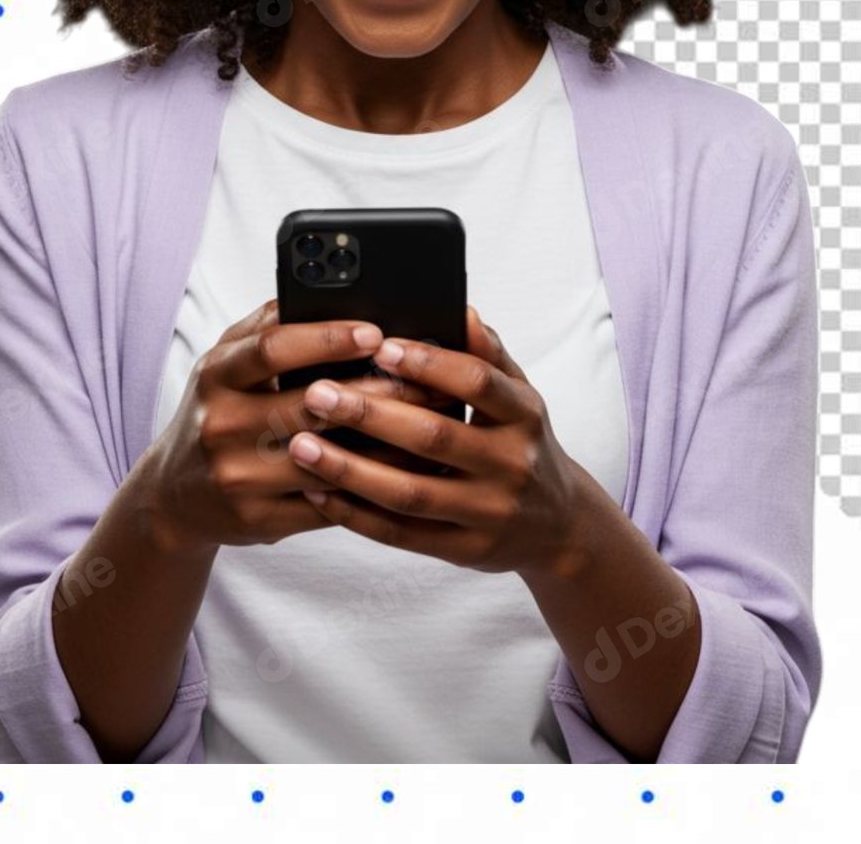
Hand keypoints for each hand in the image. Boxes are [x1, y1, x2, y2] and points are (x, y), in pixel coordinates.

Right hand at [140, 298, 458, 557]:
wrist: (176, 496)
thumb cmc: (219, 411)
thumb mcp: (226, 362)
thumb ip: (268, 326)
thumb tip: (324, 295)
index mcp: (216, 375)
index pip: (272, 349)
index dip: (327, 338)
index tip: (375, 331)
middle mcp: (222, 426)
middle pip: (309, 406)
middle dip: (375, 390)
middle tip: (425, 377)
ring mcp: (239, 478)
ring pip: (326, 460)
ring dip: (385, 442)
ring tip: (429, 422)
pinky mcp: (259, 521)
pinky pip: (327, 504)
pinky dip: (370, 485)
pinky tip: (406, 468)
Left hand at [287, 305, 589, 576]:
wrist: (560, 526)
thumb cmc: (522, 443)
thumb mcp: (520, 396)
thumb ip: (489, 355)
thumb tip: (461, 310)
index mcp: (523, 415)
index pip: (476, 382)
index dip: (427, 364)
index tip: (378, 346)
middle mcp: (510, 464)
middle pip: (434, 437)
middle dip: (370, 414)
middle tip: (317, 394)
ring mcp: (487, 512)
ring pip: (410, 492)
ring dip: (349, 469)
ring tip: (300, 444)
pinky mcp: (463, 550)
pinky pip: (401, 534)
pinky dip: (355, 515)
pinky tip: (316, 492)